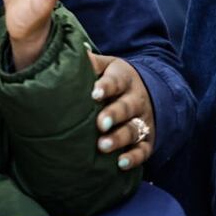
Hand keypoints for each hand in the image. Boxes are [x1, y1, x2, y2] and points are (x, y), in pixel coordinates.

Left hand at [89, 52, 153, 169]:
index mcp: (124, 79)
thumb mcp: (107, 66)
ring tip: (103, 146)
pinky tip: (121, 163)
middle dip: (114, 115)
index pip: (116, 81)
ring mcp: (143, 121)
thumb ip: (90, 62)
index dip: (106, 87)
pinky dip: (134, 158)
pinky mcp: (147, 140)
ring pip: (133, 130)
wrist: (148, 91)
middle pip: (127, 107)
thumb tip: (67, 52)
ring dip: (119, 138)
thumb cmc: (116, 80)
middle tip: (100, 124)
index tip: (94, 93)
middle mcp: (136, 100)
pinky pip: (143, 150)